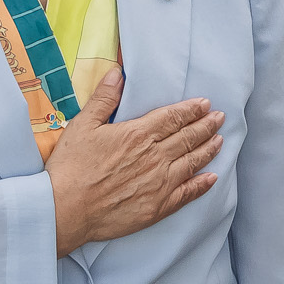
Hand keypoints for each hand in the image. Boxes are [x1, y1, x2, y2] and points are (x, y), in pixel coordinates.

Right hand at [47, 69, 222, 256]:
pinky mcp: (158, 207)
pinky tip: (211, 178)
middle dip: (206, 126)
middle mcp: (155, 157)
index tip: (205, 104)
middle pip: (188, 137)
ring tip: (220, 140)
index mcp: (138, 134)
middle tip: (220, 118)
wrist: (64, 210)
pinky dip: (202, 185)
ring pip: (192, 162)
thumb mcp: (83, 125)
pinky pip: (187, 194)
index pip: (173, 117)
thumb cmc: (70, 167)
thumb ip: (104, 99)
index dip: (191, 110)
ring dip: (208, 149)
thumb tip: (117, 73)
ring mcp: (159, 183)